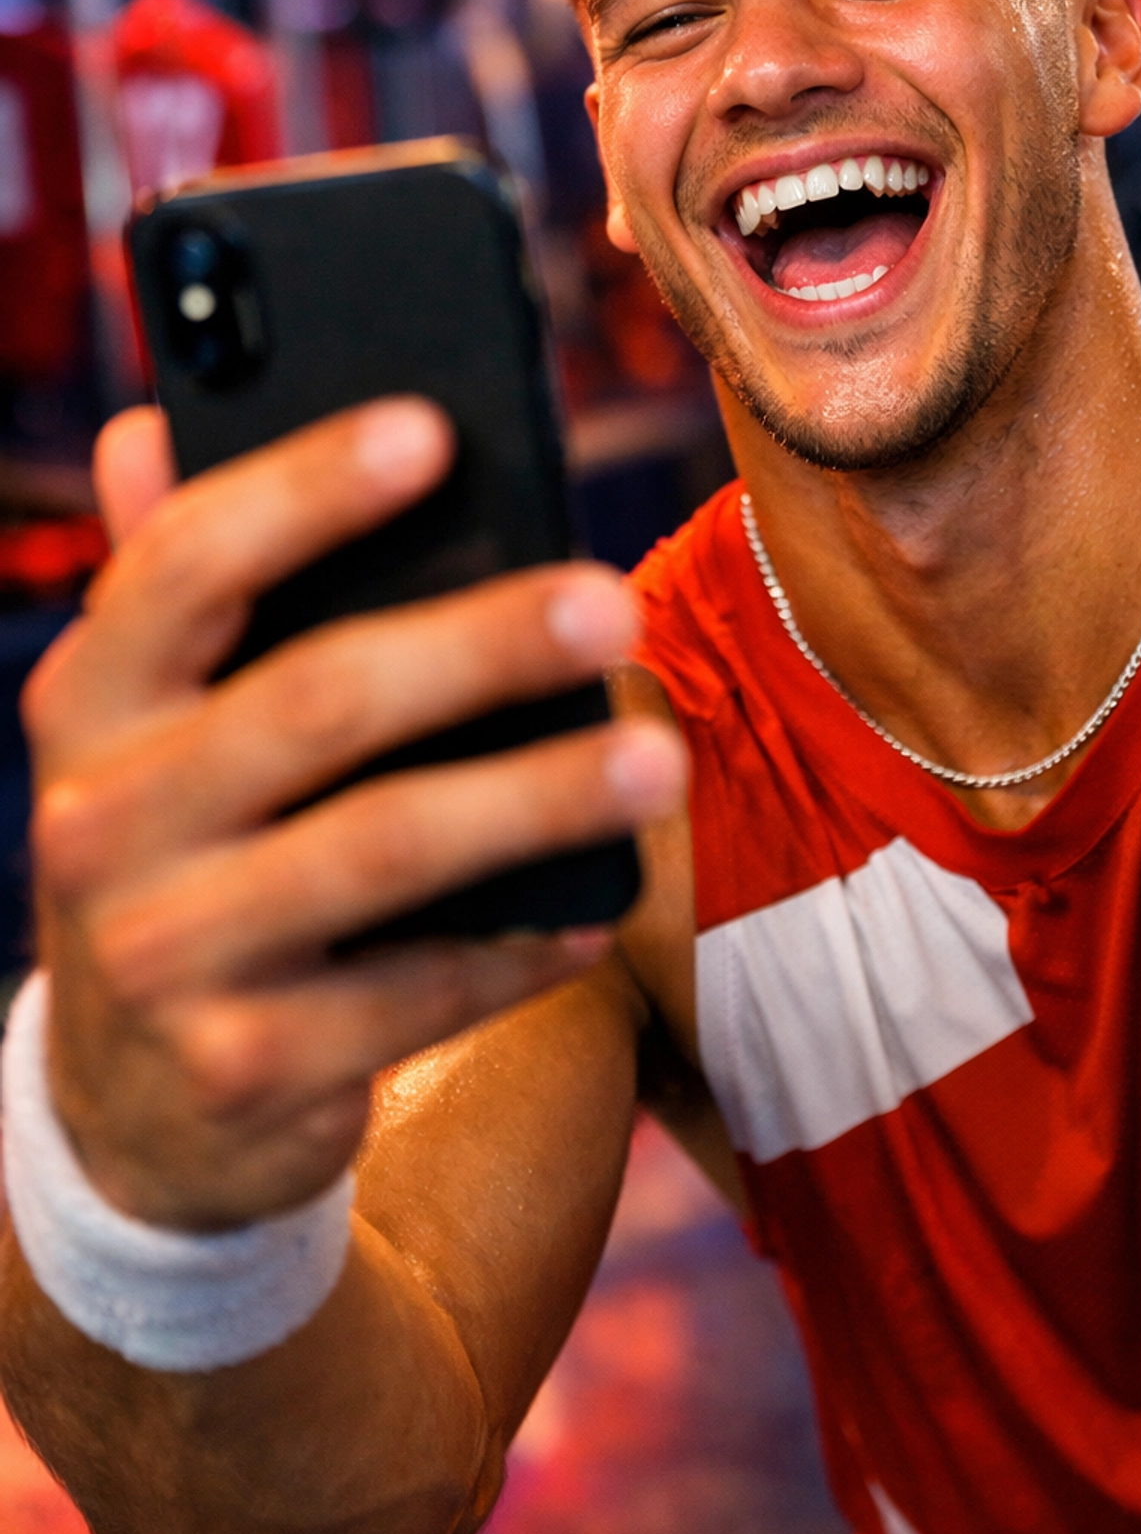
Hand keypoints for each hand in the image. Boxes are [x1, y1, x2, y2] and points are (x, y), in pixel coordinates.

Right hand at [22, 399, 685, 1233]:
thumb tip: (145, 426)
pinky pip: (416, 993)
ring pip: (383, 848)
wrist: (132, 1107)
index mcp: (89, 700)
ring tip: (658, 760)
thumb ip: (172, 580)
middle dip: (479, 645)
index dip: (304, 490)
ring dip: (537, 796)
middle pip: (316, 700)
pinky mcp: (242, 1069)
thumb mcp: (150, 722)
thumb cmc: (188, 848)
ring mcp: (163, 956)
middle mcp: (100, 822)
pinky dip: (519, 946)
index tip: (432, 431)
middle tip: (611, 607)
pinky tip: (598, 906)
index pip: (184, 564)